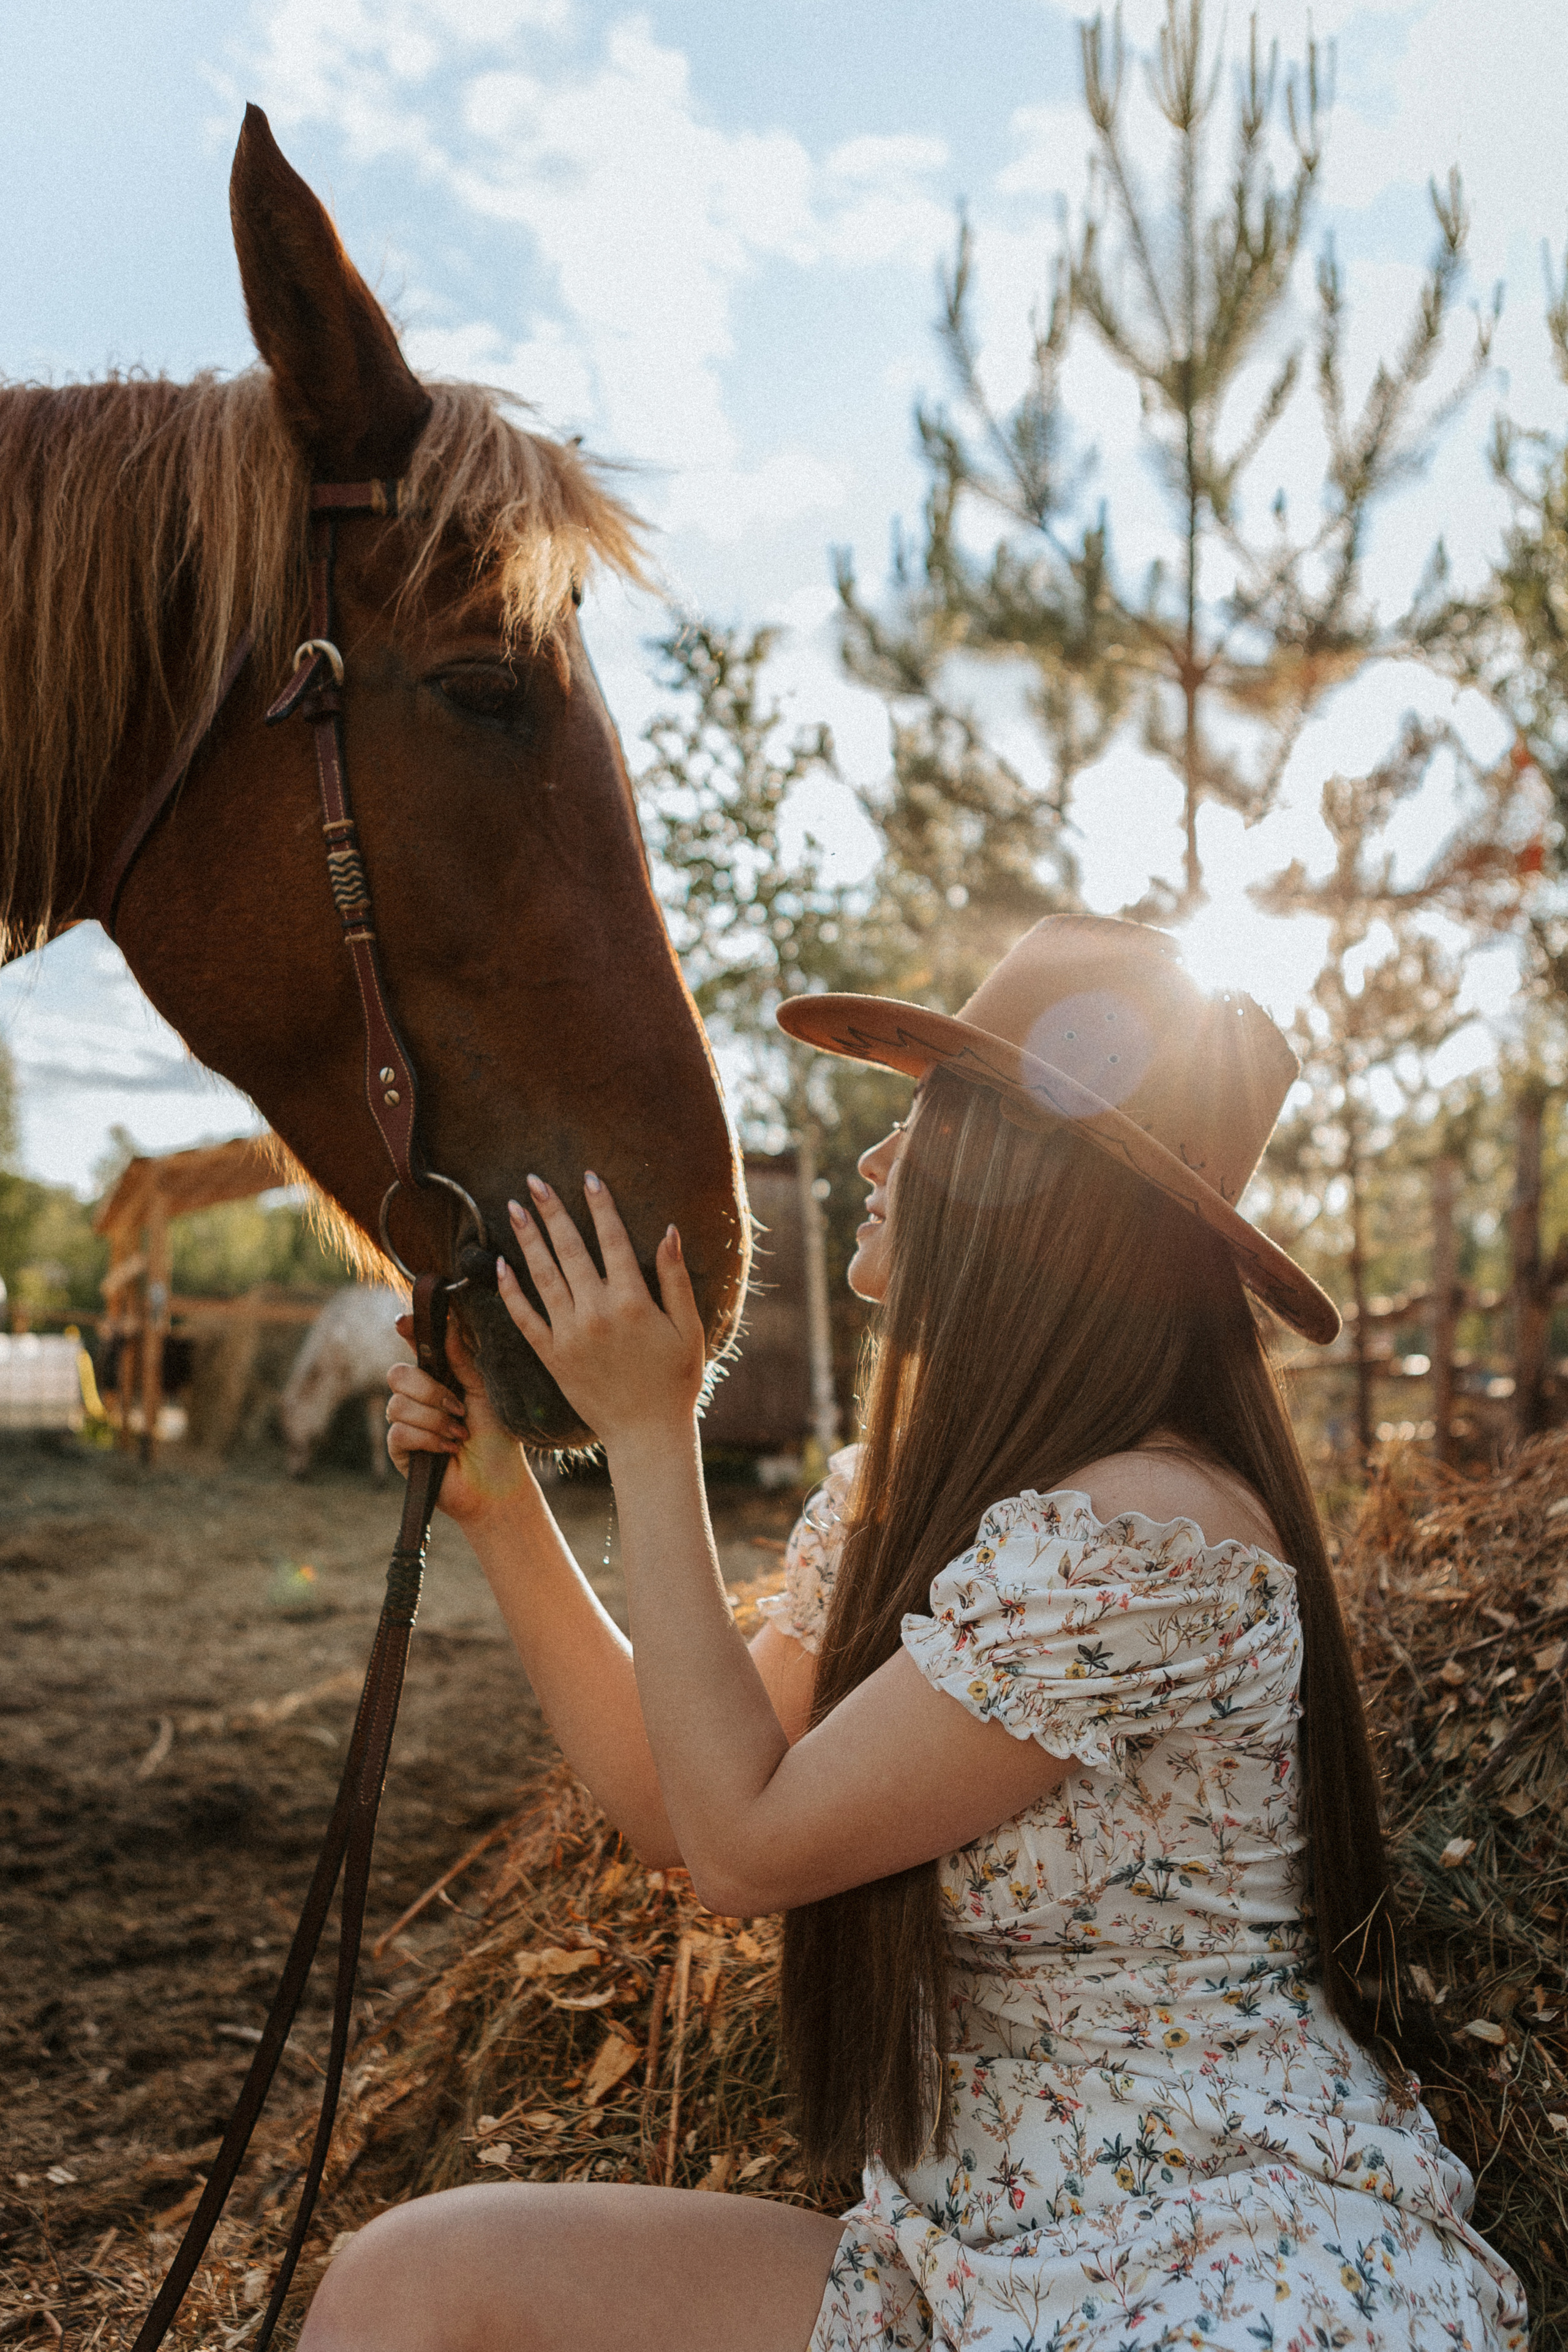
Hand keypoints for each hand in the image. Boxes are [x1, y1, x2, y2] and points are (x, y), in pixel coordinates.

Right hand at [385, 1316, 534, 1525]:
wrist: (498, 1482)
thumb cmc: (496, 1437)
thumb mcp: (483, 1391)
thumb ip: (463, 1359)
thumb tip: (448, 1322)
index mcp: (439, 1378)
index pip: (416, 1349)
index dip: (408, 1333)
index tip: (403, 1323)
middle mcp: (418, 1398)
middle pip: (397, 1374)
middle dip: (429, 1389)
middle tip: (458, 1407)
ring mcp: (406, 1423)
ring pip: (398, 1404)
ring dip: (435, 1420)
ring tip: (460, 1434)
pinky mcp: (400, 1451)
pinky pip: (400, 1432)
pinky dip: (428, 1439)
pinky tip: (449, 1448)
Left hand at [497, 1172, 704, 1449]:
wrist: (647, 1434)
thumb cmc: (675, 1380)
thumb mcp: (688, 1328)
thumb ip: (675, 1278)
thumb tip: (668, 1231)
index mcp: (633, 1301)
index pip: (613, 1240)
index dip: (600, 1206)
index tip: (588, 1177)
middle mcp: (596, 1312)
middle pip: (570, 1249)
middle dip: (552, 1211)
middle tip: (534, 1180)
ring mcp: (570, 1334)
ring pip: (543, 1275)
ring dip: (527, 1239)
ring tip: (513, 1209)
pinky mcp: (552, 1356)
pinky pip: (524, 1318)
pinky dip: (510, 1291)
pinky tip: (498, 1266)